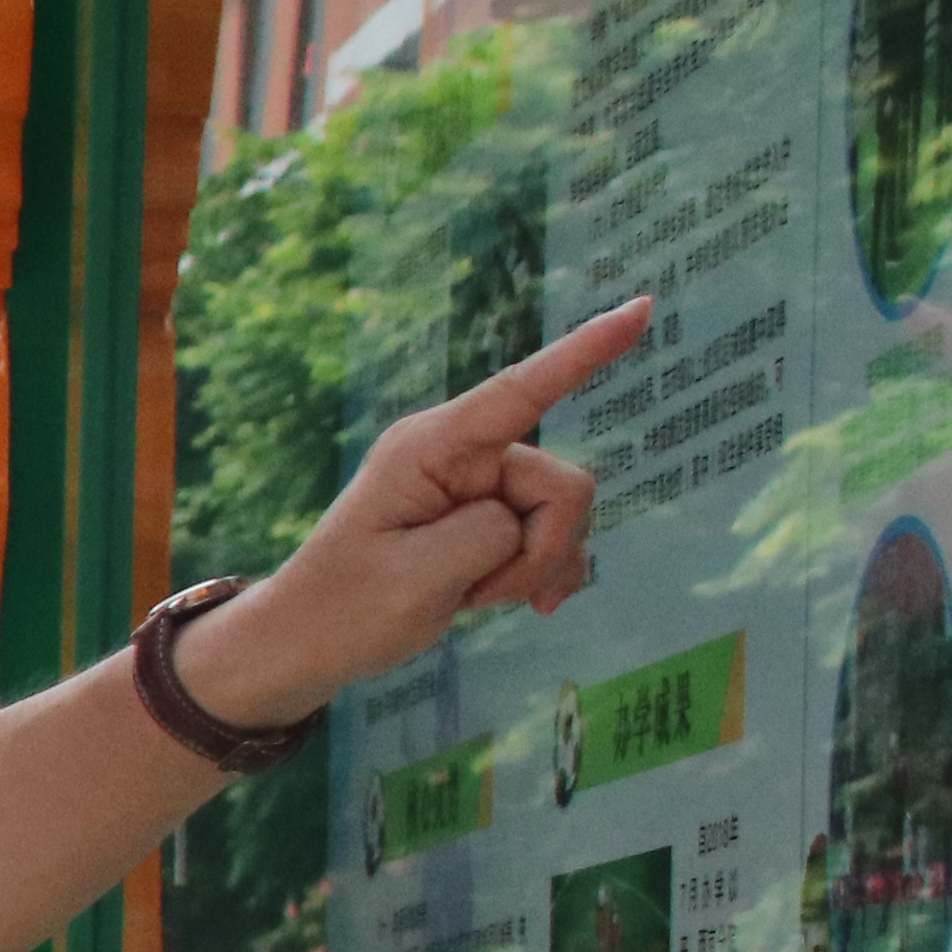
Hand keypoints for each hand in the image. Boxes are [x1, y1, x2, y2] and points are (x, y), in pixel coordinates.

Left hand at [190, 299, 647, 723]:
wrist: (308, 645)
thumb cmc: (345, 609)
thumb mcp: (417, 579)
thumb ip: (488, 534)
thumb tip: (519, 518)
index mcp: (429, 448)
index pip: (521, 390)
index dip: (587, 350)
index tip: (643, 306)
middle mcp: (458, 452)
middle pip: (561, 486)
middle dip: (542, 550)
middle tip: (482, 596)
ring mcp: (474, 483)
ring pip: (562, 515)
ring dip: (534, 569)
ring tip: (473, 600)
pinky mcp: (485, 516)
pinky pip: (551, 535)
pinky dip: (539, 573)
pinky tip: (515, 603)